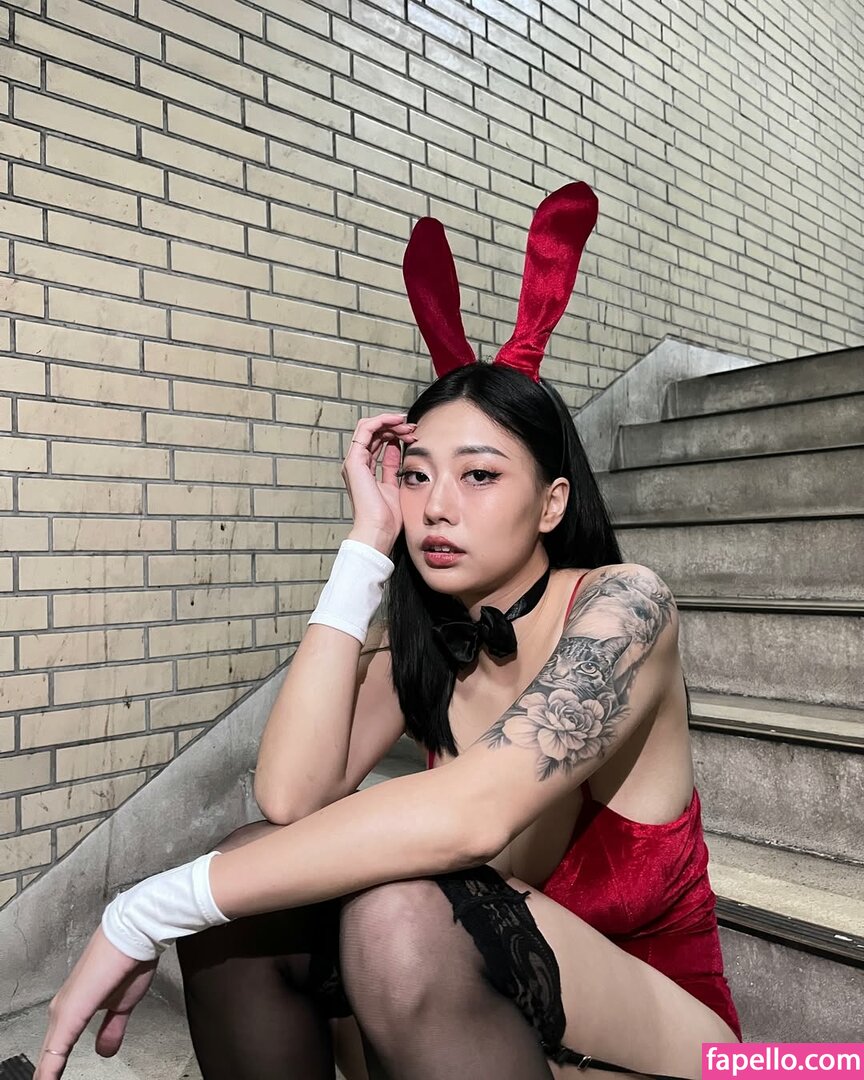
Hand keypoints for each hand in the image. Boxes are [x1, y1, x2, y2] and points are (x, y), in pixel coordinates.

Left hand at [35, 924, 157, 1078]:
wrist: (135, 934)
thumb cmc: (129, 960)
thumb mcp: (124, 1004)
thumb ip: (112, 1028)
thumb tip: (105, 1050)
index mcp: (74, 1007)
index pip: (57, 1048)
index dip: (54, 1070)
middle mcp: (62, 1008)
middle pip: (48, 1054)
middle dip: (46, 1075)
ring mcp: (63, 1011)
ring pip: (48, 1055)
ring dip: (46, 1075)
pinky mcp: (69, 1013)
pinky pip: (55, 1051)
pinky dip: (49, 1072)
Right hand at [343, 412, 416, 552]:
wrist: (379, 530)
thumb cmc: (388, 517)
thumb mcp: (394, 485)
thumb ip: (392, 466)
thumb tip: (396, 448)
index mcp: (364, 470)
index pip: (377, 441)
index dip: (395, 434)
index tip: (413, 435)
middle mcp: (357, 464)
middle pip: (374, 433)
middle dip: (395, 427)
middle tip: (413, 429)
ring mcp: (354, 461)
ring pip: (369, 427)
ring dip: (390, 423)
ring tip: (407, 426)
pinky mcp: (355, 461)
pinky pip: (366, 430)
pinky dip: (382, 421)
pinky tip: (397, 421)